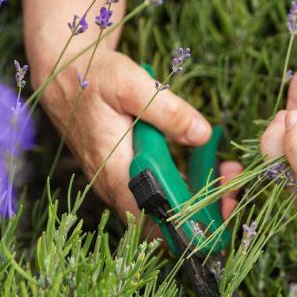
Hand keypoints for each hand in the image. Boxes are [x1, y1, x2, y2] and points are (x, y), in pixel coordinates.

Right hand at [31, 47, 241, 232]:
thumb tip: (203, 135)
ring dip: (194, 197)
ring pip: (158, 204)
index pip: (151, 219)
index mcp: (114, 171)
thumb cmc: (94, 76)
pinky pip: (154, 188)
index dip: (186, 226)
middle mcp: (112, 184)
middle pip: (159, 218)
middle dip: (199, 213)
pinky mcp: (121, 170)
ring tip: (227, 177)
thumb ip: (168, 112)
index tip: (219, 215)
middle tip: (232, 195)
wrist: (64, 69)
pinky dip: (182, 182)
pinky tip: (206, 166)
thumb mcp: (132, 85)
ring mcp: (116, 179)